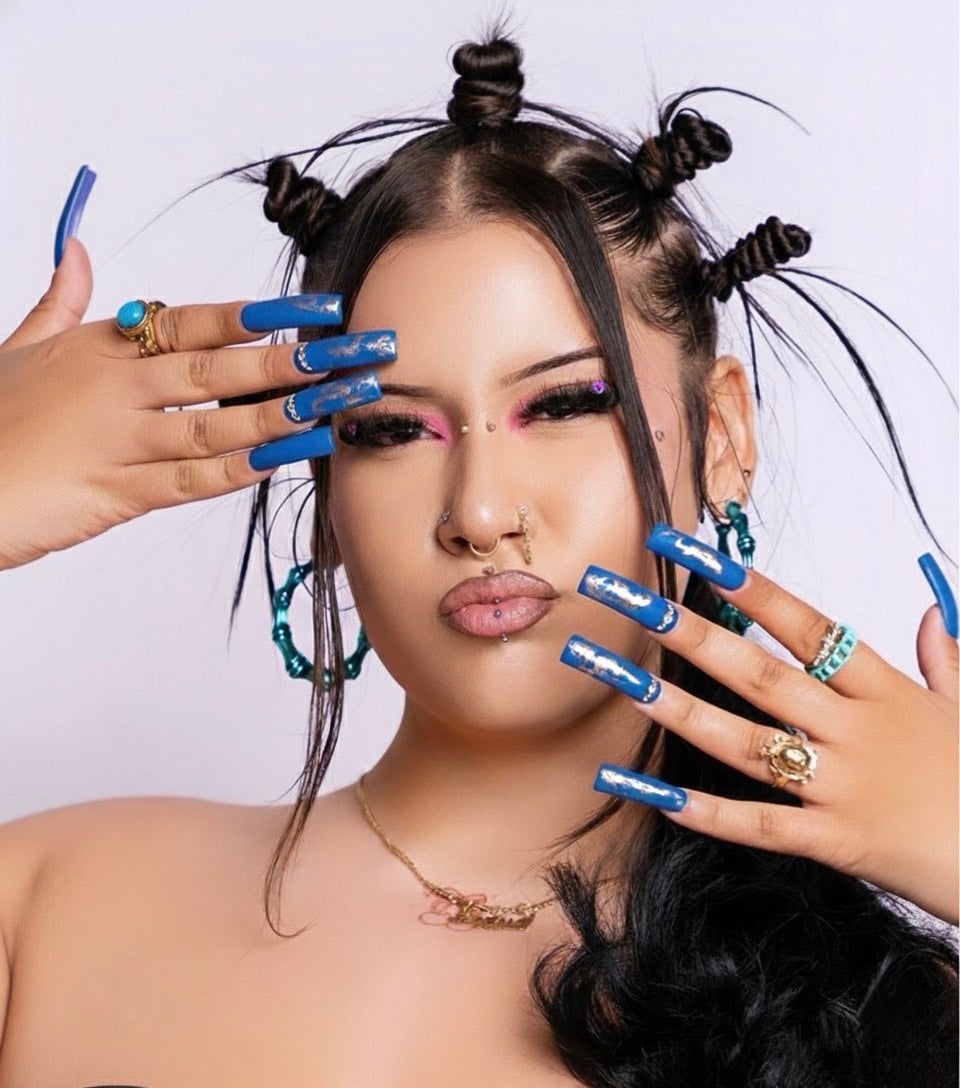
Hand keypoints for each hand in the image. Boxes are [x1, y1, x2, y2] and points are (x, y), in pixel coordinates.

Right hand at [0, 238, 393, 570]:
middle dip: (294, 360)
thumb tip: (75, 245)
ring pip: (216, 423)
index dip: (260, 315)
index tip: (317, 307)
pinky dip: (241, 469)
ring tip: (338, 402)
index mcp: (101, 346)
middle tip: (356, 353)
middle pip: (219, 368)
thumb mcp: (19, 345)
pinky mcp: (118, 495)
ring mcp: (120, 441)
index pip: (193, 321)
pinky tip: (287, 457)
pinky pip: (191, 479)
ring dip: (282, 413)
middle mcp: (118, 387)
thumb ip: (59, 299)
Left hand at [562, 525, 958, 923]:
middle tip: (633, 603)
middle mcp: (856, 731)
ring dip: (682, 713)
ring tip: (625, 686)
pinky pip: (763, 826)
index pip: (809, 627)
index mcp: (885, 690)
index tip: (696, 555)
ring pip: (749, 745)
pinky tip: (657, 794)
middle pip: (762, 675)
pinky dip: (710, 813)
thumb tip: (929, 611)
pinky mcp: (838, 843)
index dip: (751, 589)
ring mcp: (842, 787)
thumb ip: (946, 658)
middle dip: (693, 636)